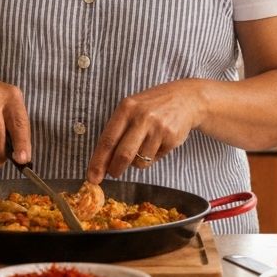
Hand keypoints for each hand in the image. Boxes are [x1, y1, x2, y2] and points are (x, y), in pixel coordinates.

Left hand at [86, 79, 203, 183]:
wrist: (185, 98)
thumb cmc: (151, 107)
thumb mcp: (131, 109)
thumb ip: (117, 131)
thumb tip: (102, 162)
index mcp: (126, 109)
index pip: (107, 140)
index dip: (98, 162)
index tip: (92, 177)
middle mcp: (141, 117)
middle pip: (123, 155)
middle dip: (115, 169)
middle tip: (113, 174)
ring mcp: (158, 128)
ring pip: (140, 161)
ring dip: (136, 162)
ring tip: (142, 147)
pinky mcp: (171, 138)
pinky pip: (154, 159)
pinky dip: (151, 157)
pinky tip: (156, 143)